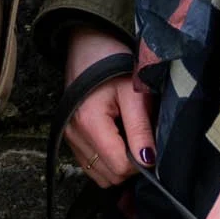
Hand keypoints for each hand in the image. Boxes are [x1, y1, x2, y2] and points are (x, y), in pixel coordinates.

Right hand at [62, 24, 154, 186]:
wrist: (88, 42)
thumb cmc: (112, 62)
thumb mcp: (133, 92)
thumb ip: (141, 128)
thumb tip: (149, 162)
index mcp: (89, 122)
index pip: (118, 167)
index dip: (140, 161)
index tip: (150, 143)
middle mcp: (74, 135)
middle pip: (109, 175)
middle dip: (130, 164)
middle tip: (141, 138)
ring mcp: (69, 137)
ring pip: (99, 175)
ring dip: (117, 165)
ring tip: (128, 136)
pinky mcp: (70, 137)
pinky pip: (91, 165)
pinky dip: (106, 160)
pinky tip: (117, 139)